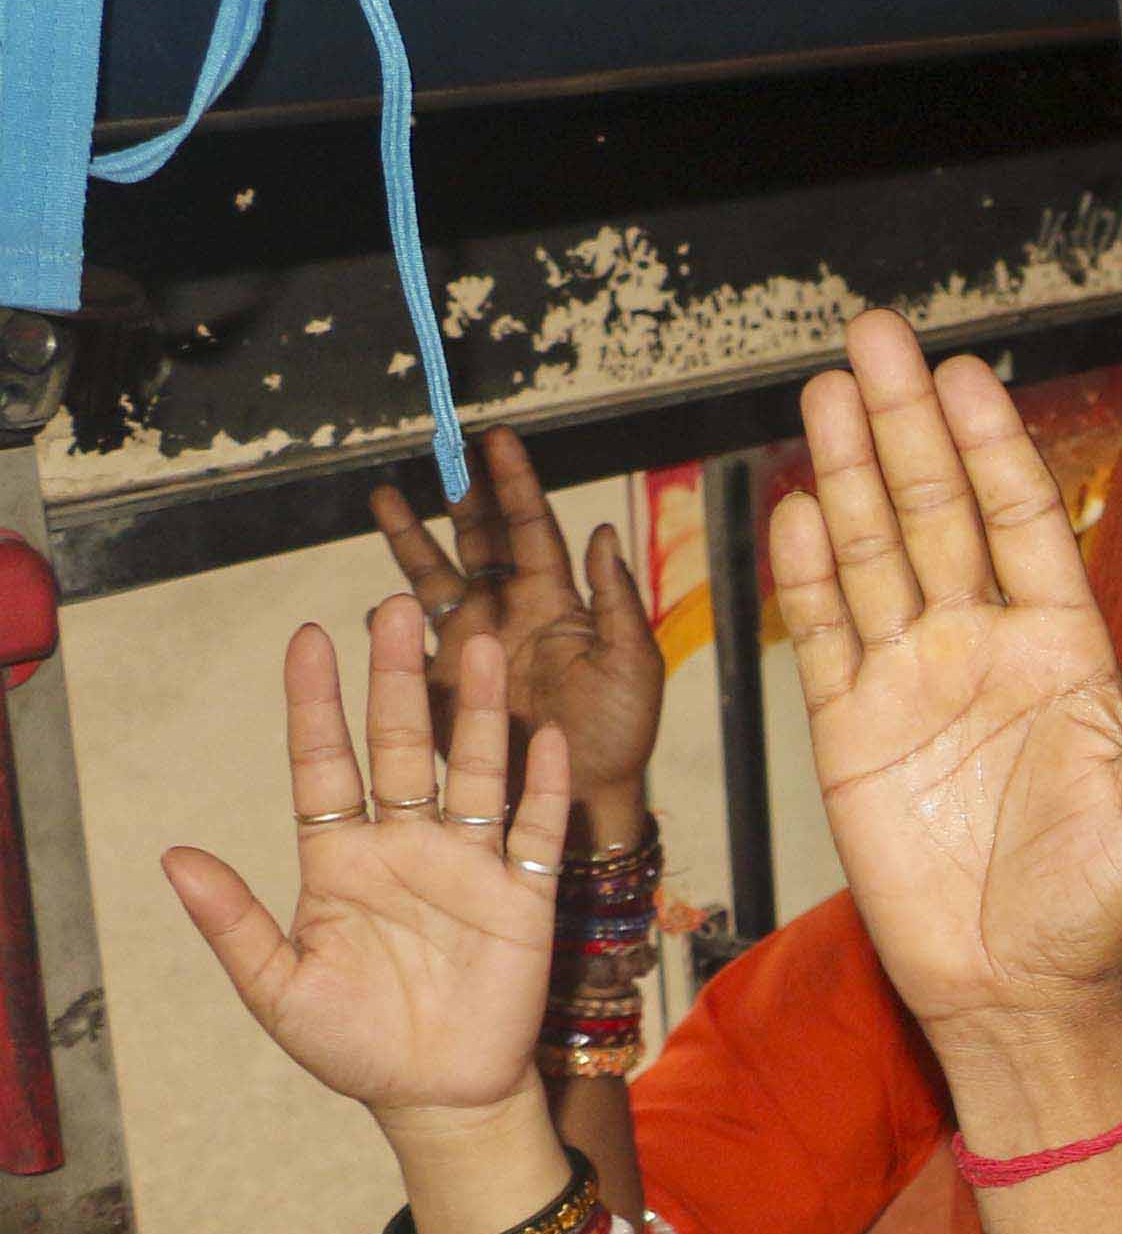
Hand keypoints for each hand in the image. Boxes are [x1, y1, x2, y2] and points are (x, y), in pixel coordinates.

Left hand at [164, 602, 571, 1135]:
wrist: (436, 1095)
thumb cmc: (351, 1044)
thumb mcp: (276, 986)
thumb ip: (232, 920)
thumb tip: (174, 857)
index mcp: (339, 860)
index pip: (325, 763)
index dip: (315, 703)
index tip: (308, 640)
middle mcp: (404, 847)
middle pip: (401, 746)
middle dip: (397, 678)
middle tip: (394, 609)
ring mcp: (468, 867)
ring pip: (472, 771)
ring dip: (475, 712)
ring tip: (476, 643)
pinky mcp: (523, 898)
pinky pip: (536, 831)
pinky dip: (544, 785)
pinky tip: (546, 737)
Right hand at [371, 430, 660, 826]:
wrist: (584, 796)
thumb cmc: (620, 733)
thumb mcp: (633, 664)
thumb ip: (618, 600)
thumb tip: (603, 531)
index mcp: (558, 601)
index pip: (531, 527)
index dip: (513, 482)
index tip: (496, 437)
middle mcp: (510, 611)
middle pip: (478, 539)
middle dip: (459, 494)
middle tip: (439, 448)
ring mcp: (472, 642)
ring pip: (434, 577)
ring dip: (410, 540)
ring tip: (382, 498)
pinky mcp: (444, 680)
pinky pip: (410, 640)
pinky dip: (392, 620)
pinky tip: (376, 600)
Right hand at [768, 310, 1121, 1041]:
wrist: (1018, 988)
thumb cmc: (1104, 903)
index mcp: (1066, 651)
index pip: (1023, 523)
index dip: (991, 447)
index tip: (966, 372)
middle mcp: (986, 647)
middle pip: (936, 512)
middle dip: (906, 424)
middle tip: (872, 336)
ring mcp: (914, 681)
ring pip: (875, 553)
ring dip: (850, 471)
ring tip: (826, 389)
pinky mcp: (851, 729)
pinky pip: (826, 633)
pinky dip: (809, 572)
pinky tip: (796, 506)